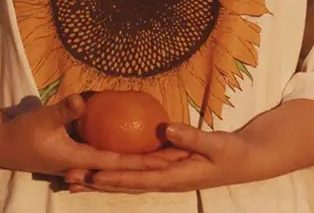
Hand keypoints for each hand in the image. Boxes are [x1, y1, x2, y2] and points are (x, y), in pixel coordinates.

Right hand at [0, 94, 188, 177]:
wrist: (0, 145)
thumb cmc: (22, 132)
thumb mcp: (43, 118)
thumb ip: (64, 110)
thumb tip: (84, 101)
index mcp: (81, 160)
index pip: (120, 165)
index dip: (145, 162)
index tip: (168, 159)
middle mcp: (85, 165)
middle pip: (124, 169)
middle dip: (150, 165)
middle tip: (178, 158)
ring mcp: (80, 163)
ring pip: (116, 166)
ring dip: (139, 162)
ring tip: (164, 156)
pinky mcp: (75, 156)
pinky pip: (104, 159)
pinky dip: (121, 157)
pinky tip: (133, 147)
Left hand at [65, 123, 256, 193]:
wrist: (245, 160)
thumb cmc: (232, 153)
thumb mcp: (216, 144)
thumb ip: (192, 137)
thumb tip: (166, 129)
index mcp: (175, 177)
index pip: (137, 179)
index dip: (114, 178)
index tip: (90, 176)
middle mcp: (164, 179)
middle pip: (125, 183)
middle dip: (97, 183)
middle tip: (68, 180)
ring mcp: (164, 173)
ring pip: (127, 179)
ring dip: (101, 179)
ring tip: (74, 179)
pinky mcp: (165, 165)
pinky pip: (137, 168)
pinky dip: (118, 169)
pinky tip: (103, 163)